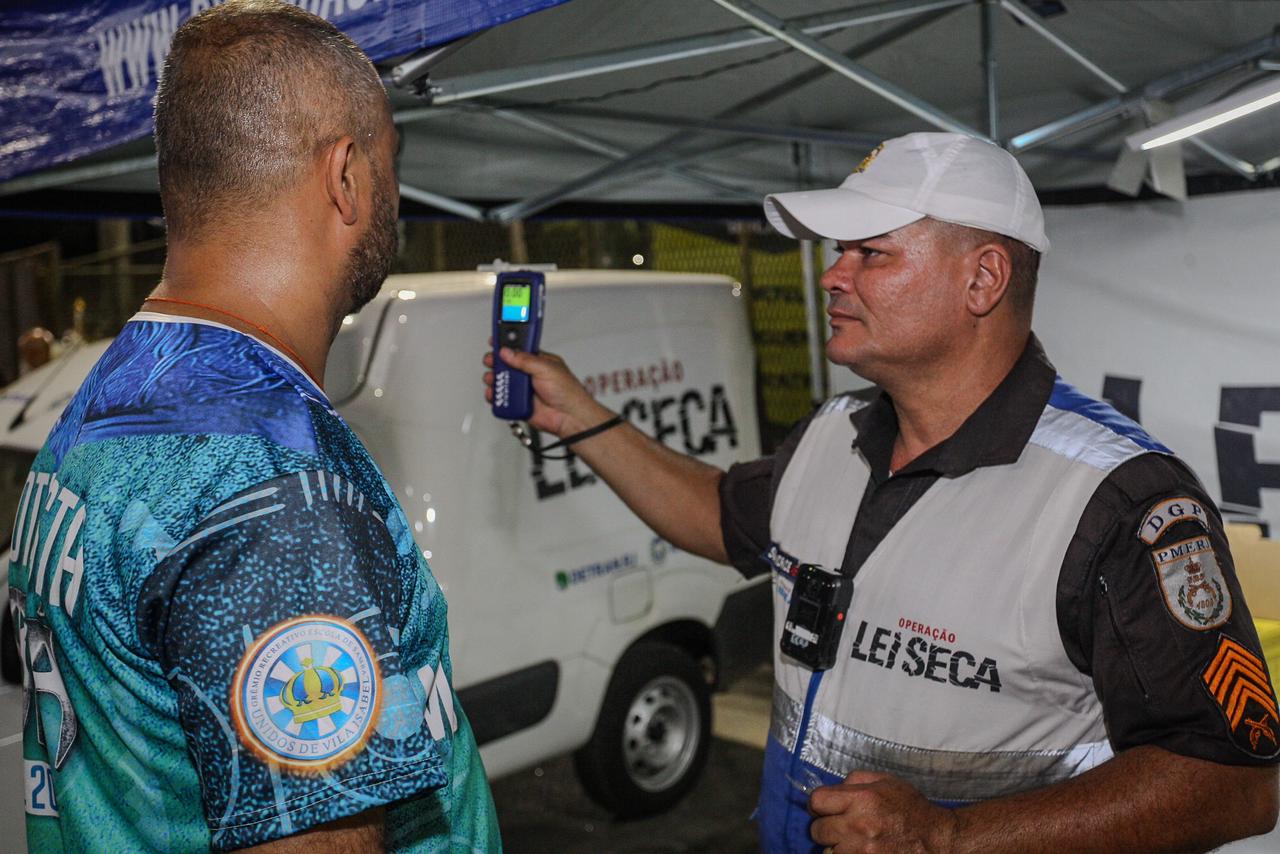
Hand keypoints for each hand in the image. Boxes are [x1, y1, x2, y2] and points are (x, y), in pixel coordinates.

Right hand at [482, 345, 612, 436]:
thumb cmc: (567, 392)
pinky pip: (500, 398)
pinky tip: (495, 393)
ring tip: (494, 378)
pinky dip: (494, 396)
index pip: (518, 348)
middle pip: (505, 364)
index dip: (506, 343)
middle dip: (495, 361)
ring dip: (494, 378)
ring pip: (500, 381)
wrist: (569, 417)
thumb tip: (508, 352)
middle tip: (491, 360)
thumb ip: (525, 360)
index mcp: (537, 361)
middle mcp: (528, 374)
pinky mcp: (517, 403)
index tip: (495, 339)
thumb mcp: (547, 368)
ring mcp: (522, 389)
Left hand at [809, 771, 958, 853]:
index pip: (816, 801)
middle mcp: (858, 826)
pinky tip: (859, 851)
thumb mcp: (887, 782)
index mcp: (862, 799)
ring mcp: (862, 851)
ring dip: (836, 847)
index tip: (825, 808)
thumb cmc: (912, 810)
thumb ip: (855, 780)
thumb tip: (833, 787)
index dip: (819, 805)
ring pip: (827, 852)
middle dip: (826, 828)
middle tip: (839, 827)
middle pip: (817, 830)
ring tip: (853, 842)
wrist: (937, 841)